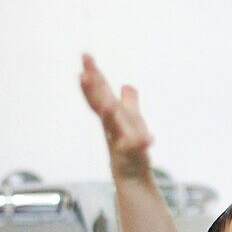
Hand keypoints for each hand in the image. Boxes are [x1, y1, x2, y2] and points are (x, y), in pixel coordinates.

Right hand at [79, 54, 153, 179]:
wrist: (132, 177)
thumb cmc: (129, 148)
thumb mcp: (131, 121)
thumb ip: (129, 103)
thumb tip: (127, 85)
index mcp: (111, 116)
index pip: (100, 92)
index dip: (93, 74)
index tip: (84, 55)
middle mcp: (112, 126)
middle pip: (100, 104)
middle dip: (93, 90)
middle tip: (82, 74)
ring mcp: (121, 140)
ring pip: (113, 125)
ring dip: (109, 115)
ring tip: (107, 105)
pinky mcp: (133, 154)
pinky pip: (138, 148)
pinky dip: (142, 143)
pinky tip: (149, 138)